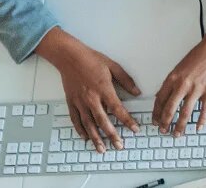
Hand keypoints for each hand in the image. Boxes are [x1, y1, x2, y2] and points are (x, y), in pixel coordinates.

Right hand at [36, 29, 141, 152]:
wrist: (69, 56)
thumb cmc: (91, 59)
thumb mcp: (112, 66)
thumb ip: (126, 80)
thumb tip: (136, 92)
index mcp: (103, 89)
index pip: (118, 109)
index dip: (127, 121)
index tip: (134, 129)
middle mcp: (91, 98)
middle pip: (103, 121)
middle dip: (112, 135)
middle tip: (119, 146)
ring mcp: (80, 101)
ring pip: (88, 124)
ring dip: (96, 138)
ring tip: (102, 149)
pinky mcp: (71, 102)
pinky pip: (75, 119)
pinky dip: (80, 130)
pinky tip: (85, 137)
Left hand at [154, 20, 205, 135]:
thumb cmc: (198, 55)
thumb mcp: (179, 67)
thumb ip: (172, 83)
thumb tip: (164, 96)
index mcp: (173, 78)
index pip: (160, 99)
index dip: (156, 113)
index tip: (155, 120)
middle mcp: (183, 84)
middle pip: (170, 108)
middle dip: (165, 122)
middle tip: (163, 131)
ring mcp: (196, 88)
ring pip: (185, 112)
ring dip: (180, 126)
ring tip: (177, 134)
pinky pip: (204, 109)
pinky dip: (201, 120)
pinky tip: (198, 127)